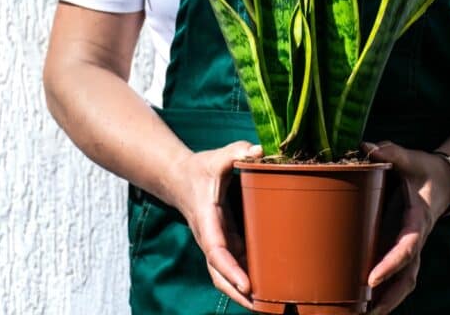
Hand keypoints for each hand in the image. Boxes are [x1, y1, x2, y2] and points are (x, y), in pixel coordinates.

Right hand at [167, 141, 261, 309]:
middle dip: (237, 294)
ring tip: (269, 306)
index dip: (231, 269)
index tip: (246, 284)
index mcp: (207, 220)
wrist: (180, 179)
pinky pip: (234, 266)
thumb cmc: (200, 169)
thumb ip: (236, 152)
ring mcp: (216, 243)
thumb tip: (258, 151)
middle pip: (219, 274)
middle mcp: (210, 238)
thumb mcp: (216, 158)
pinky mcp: (224, 243)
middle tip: (262, 307)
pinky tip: (268, 288)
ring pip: (225, 275)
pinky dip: (247, 279)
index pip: (216, 251)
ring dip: (243, 292)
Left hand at [362, 141, 449, 314]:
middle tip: (366, 313)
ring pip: (404, 283)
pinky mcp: (404, 248)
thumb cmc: (426, 170)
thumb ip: (392, 153)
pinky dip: (384, 292)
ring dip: (387, 301)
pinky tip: (364, 303)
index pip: (405, 249)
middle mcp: (416, 240)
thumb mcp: (412, 159)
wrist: (446, 180)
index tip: (371, 280)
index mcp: (418, 222)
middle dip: (389, 298)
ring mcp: (411, 247)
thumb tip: (368, 146)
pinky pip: (397, 275)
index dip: (389, 266)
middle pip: (407, 278)